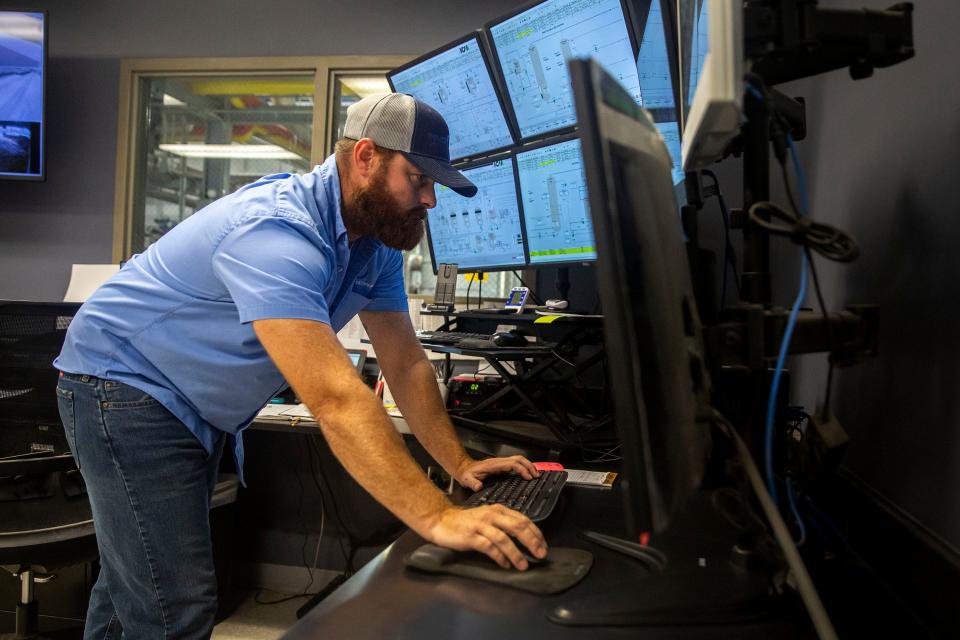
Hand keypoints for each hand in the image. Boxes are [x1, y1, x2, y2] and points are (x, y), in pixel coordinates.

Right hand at [426, 505, 546, 569]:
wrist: (440, 521)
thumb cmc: (465, 522)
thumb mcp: (487, 517)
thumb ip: (504, 524)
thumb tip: (525, 538)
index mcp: (498, 510)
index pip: (523, 520)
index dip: (536, 533)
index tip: (543, 545)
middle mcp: (491, 515)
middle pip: (517, 526)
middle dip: (532, 541)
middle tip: (540, 554)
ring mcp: (480, 525)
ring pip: (504, 538)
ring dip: (516, 553)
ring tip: (523, 565)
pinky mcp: (470, 537)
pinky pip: (489, 547)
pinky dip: (499, 557)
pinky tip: (505, 564)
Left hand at [455, 455, 539, 491]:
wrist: (464, 468)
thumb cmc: (467, 474)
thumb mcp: (467, 479)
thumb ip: (472, 483)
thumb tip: (478, 486)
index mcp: (493, 465)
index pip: (512, 464)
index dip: (522, 469)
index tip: (528, 477)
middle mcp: (499, 462)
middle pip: (518, 459)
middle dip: (529, 466)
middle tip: (536, 476)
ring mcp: (501, 463)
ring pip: (518, 460)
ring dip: (528, 465)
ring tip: (535, 474)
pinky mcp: (502, 466)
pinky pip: (516, 464)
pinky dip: (524, 467)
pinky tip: (527, 473)